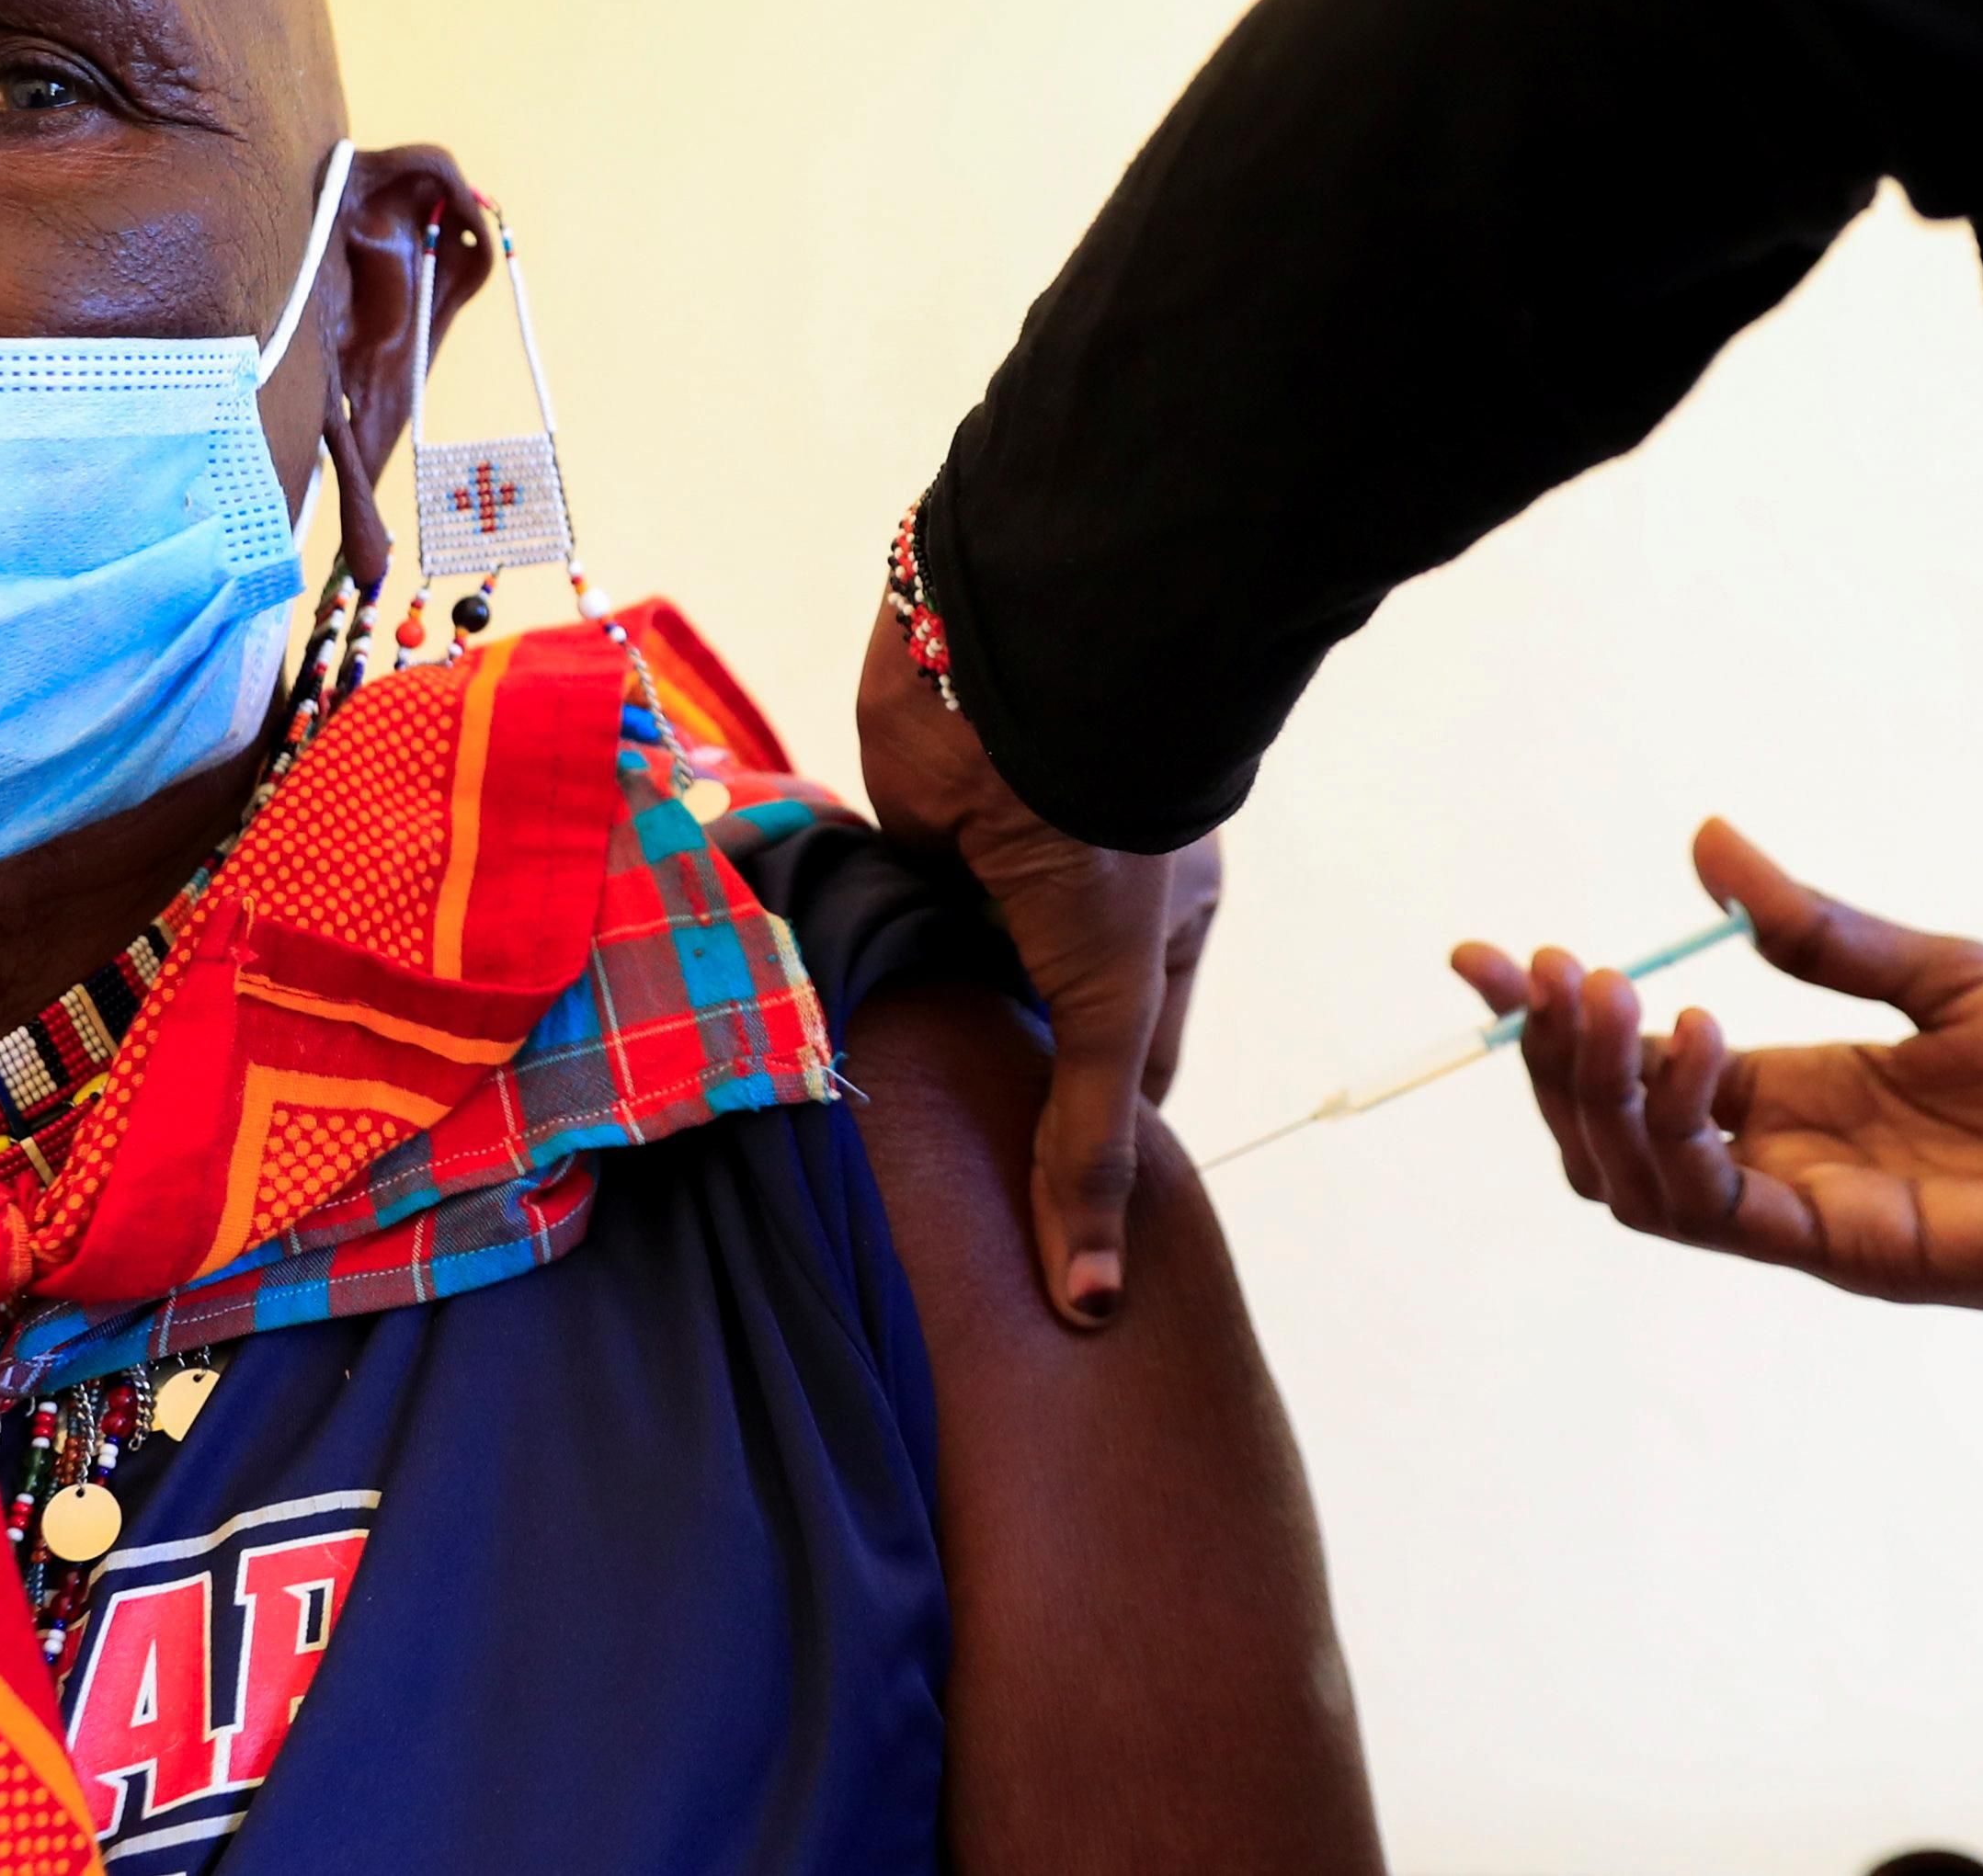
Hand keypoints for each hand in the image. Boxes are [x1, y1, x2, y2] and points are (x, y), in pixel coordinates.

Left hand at [859, 601, 1223, 1326]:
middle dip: (991, 1089)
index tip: (1048, 1225)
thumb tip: (1089, 1299)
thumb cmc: (1103, 835)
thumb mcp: (1108, 1002)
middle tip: (947, 1198)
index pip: (1126, 1062)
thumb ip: (1088, 1141)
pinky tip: (828, 1035)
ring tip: (876, 1138)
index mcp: (1154, 928)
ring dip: (920, 1028)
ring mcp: (992, 869)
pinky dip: (864, 965)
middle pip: (1030, 1023)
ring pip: (953, 974)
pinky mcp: (911, 838)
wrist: (1015, 682)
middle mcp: (1072, 900)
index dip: (1090, 1138)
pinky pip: (886, 919)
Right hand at [1452, 818, 1982, 1329]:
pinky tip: (1696, 1043)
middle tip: (1554, 968)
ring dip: (1597, 1090)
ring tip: (1609, 994)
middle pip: (1602, 1135)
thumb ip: (1817, 929)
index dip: (1545, 1022)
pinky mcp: (1850, 1250)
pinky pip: (1719, 1210)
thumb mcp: (1945, 973)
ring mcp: (1809, 1214)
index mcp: (1795, 1099)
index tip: (1479, 957)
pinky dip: (1681, 1131)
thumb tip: (1709, 842)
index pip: (1630, 1066)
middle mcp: (1783, 1162)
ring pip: (1633, 1181)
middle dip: (1553, 1056)